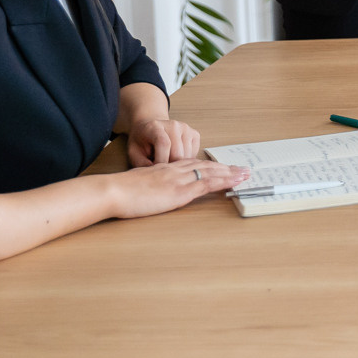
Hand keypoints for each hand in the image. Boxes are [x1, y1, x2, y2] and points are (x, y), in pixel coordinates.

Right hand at [108, 159, 248, 218]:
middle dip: (225, 169)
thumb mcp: (137, 184)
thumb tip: (151, 190)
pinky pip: (206, 184)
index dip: (209, 166)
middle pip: (205, 167)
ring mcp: (179, 180)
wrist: (113, 190)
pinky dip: (223, 182)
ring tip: (245, 174)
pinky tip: (233, 182)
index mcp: (165, 169)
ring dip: (229, 174)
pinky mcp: (179, 191)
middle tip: (241, 169)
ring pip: (210, 173)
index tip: (221, 168)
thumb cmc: (120, 191)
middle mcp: (175, 171)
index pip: (192, 165)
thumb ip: (148, 184)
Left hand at [127, 116, 203, 166]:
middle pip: (178, 153)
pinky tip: (176, 158)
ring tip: (167, 163)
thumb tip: (156, 174)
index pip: (164, 143)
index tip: (156, 169)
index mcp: (155, 127)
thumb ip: (142, 163)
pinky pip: (194, 154)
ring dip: (178, 165)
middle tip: (161, 169)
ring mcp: (185, 128)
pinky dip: (186, 161)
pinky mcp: (194, 134)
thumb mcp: (134, 152)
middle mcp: (173, 125)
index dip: (161, 160)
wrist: (150, 127)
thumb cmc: (142, 141)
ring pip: (187, 156)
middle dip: (170, 166)